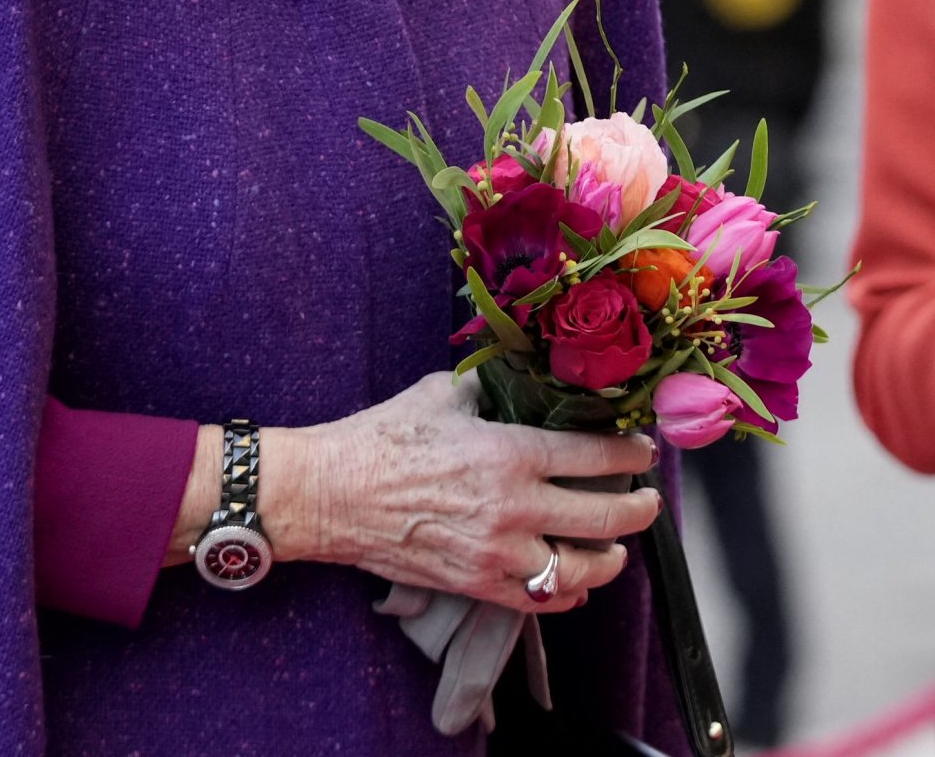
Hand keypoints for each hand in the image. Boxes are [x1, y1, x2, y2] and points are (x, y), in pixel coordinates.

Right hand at [268, 372, 660, 614]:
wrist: (333, 494)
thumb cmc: (383, 437)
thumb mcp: (442, 394)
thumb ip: (489, 391)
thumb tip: (515, 381)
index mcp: (510, 452)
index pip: (594, 456)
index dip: (630, 454)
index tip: (642, 450)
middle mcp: (514, 508)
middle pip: (604, 519)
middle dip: (639, 511)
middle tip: (648, 501)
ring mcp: (497, 554)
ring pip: (580, 570)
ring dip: (610, 560)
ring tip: (618, 549)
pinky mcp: (476, 585)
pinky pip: (540, 600)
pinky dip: (566, 593)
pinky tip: (573, 580)